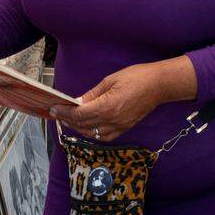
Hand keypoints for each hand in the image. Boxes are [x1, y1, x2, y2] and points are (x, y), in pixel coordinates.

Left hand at [50, 57, 196, 141]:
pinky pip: (104, 137)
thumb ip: (92, 94)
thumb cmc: (137, 77)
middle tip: (57, 113)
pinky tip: (87, 126)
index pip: (79, 114)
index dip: (64, 113)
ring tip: (69, 120)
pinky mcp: (125, 128)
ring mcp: (119, 127)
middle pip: (83, 126)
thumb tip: (77, 102)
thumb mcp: (110, 80)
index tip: (54, 109)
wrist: (159, 85)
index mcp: (107, 107)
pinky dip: (92, 133)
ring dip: (78, 128)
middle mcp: (112, 121)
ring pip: (92, 134)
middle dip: (68, 120)